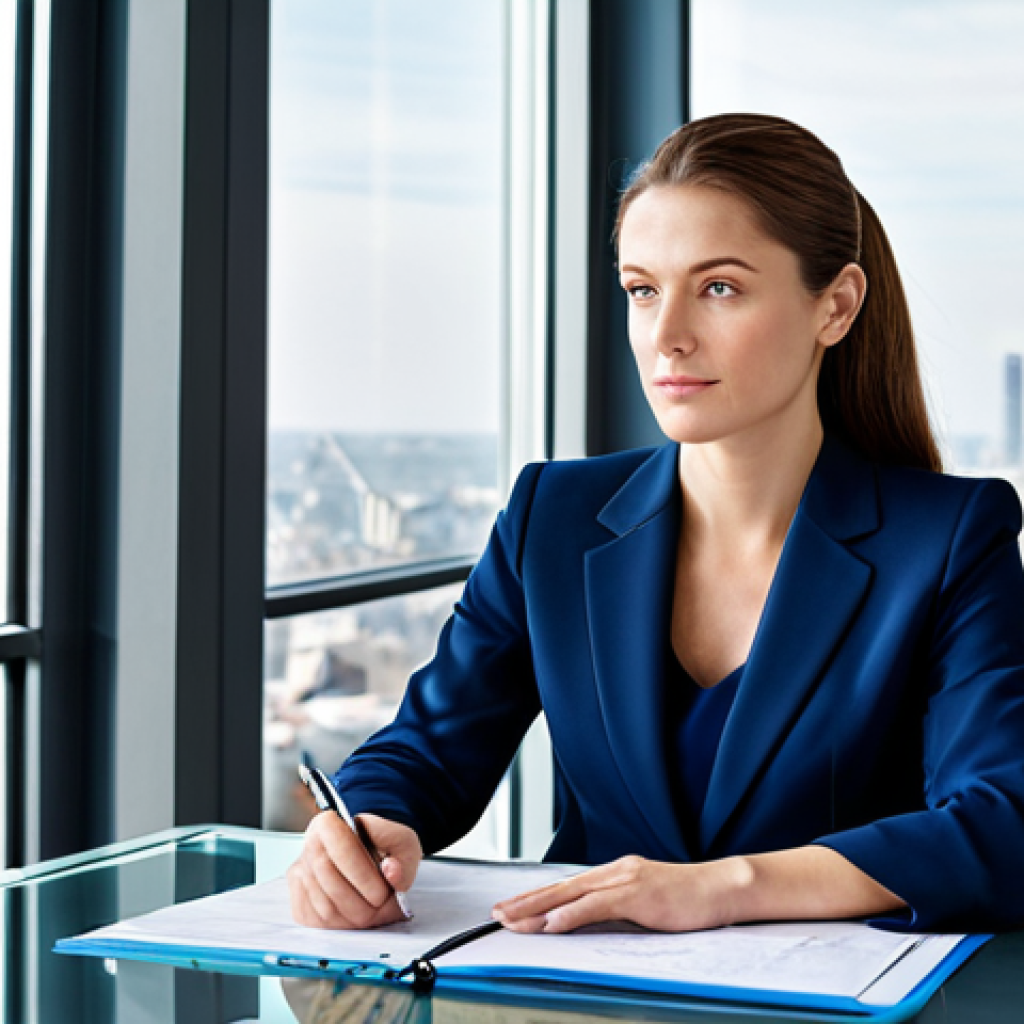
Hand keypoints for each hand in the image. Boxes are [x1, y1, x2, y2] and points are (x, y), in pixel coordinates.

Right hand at [287, 810, 422, 928]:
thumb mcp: (402, 841)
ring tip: (375, 911)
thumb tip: (392, 872)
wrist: (366, 859)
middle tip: (383, 904)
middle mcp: (309, 847)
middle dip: (362, 902)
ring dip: (356, 917)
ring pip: (325, 908)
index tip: (381, 891)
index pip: (340, 848)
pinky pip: (319, 923)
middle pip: (330, 882)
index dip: (362, 875)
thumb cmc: (382, 848)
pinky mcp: (299, 901)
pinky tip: (359, 914)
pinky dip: (344, 926)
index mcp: (328, 824)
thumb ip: (404, 853)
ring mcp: (301, 875)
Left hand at [491, 855, 742, 933]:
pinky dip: (571, 914)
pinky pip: (596, 905)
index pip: (567, 886)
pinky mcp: (637, 893)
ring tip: (512, 920)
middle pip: (561, 887)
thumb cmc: (689, 900)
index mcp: (616, 874)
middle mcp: (615, 872)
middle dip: (526, 902)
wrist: (721, 888)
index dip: (537, 897)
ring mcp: (625, 879)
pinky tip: (551, 923)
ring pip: (571, 894)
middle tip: (497, 914)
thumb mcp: (647, 903)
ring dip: (538, 909)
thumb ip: (620, 908)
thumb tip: (592, 923)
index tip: (512, 908)